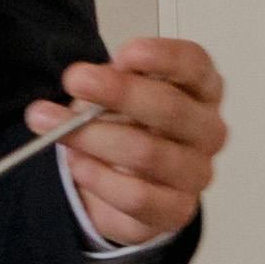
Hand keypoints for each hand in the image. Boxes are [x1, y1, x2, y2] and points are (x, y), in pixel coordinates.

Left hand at [41, 38, 226, 249]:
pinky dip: (99, 178)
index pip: (195, 65)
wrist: (124, 180)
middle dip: (118, 92)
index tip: (124, 54)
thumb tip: (87, 81)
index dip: (163, 57)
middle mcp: (207, 130)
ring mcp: (197, 172)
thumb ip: (110, 83)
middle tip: (76, 80)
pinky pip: (137, 196)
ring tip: (57, 129)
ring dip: (93, 137)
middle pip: (170, 107)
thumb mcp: (116, 93)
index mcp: (202, 89)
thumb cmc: (127, 124)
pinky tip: (77, 163)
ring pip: (147, 153)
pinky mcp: (178, 210)